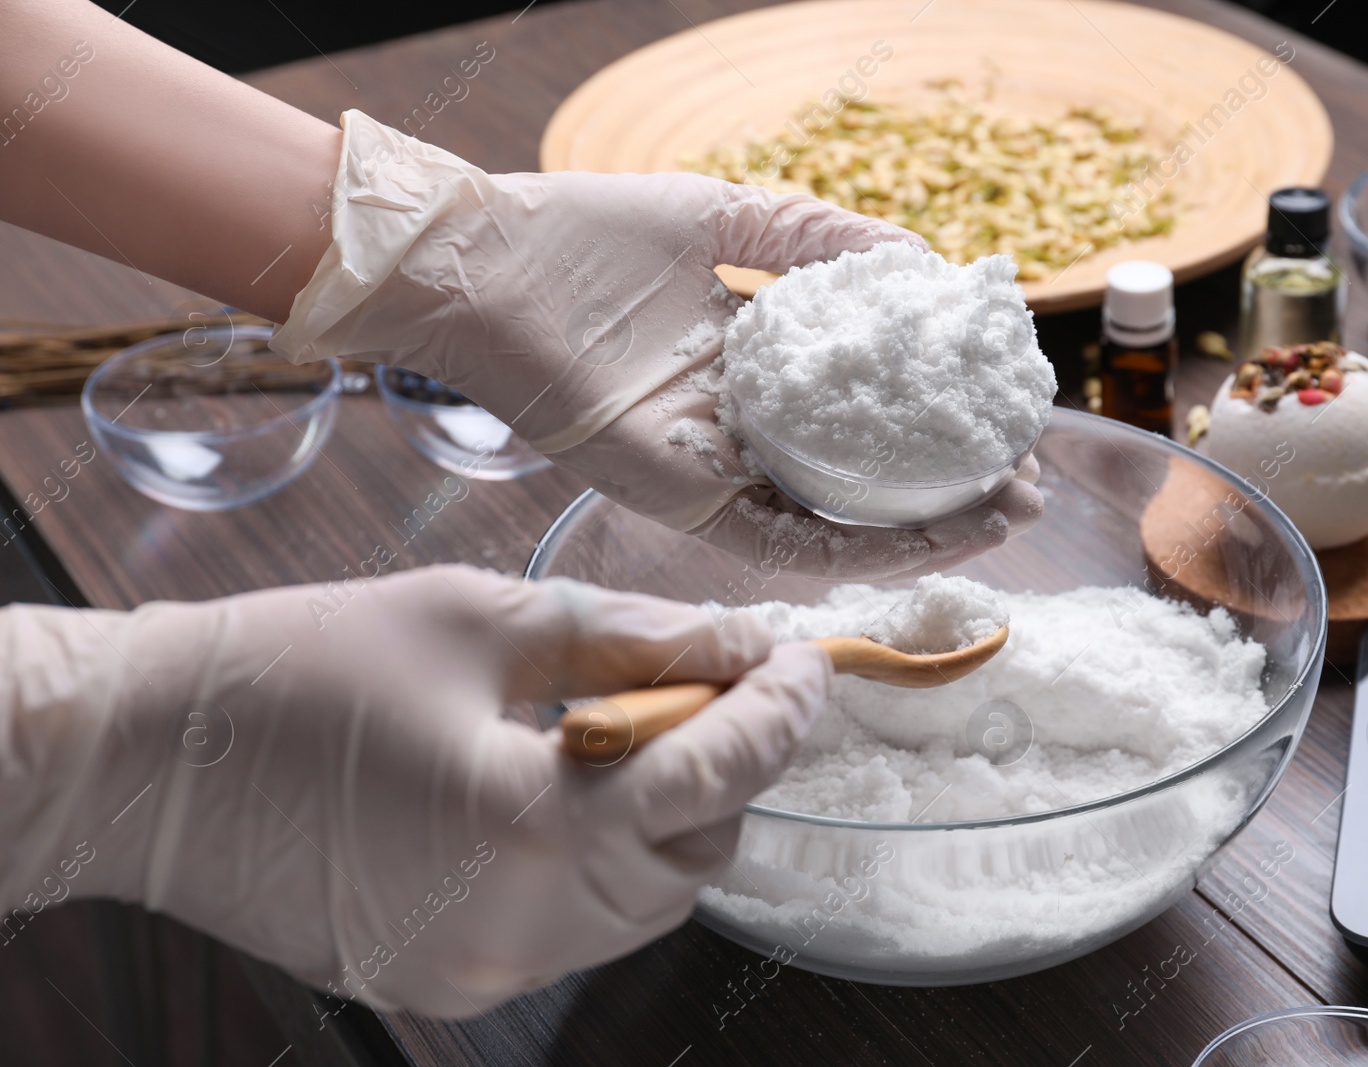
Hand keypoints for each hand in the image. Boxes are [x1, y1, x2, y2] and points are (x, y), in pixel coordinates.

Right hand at [0, 566, 828, 1016]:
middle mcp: (520, 928)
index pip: (714, 774)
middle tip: (710, 684)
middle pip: (695, 857)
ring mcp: (482, 970)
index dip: (780, 711)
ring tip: (628, 731)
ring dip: (666, 819)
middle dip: (723, 767)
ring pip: (644, 906)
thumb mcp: (483, 619)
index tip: (807, 662)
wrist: (145, 762)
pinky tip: (566, 791)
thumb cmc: (300, 668)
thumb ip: (631, 638)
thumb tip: (735, 643)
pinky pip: (574, 929)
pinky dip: (601, 862)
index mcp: (532, 829)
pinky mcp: (447, 981)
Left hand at [270, 111, 1042, 579]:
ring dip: (925, 529)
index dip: (932, 414)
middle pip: (860, 477)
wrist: (478, 264)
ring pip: (836, 525)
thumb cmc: (580, 235)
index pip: (857, 406)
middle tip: (1026, 480)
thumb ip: (814, 235)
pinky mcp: (683, 503)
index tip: (1004, 403)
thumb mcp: (721, 218)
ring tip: (1007, 514)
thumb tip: (918, 260)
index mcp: (744, 364)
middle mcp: (737, 428)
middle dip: (949, 487)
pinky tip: (936, 532)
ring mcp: (713, 472)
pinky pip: (784, 542)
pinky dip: (862, 545)